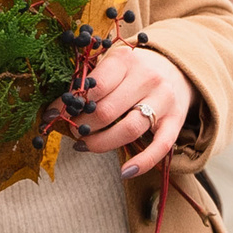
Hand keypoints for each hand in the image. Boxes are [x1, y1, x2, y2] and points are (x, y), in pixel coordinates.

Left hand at [60, 43, 191, 176]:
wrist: (176, 68)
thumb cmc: (133, 69)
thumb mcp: (111, 64)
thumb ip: (90, 83)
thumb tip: (56, 110)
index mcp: (124, 60)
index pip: (93, 87)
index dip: (71, 105)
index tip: (56, 114)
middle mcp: (146, 78)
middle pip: (107, 111)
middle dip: (83, 126)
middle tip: (73, 131)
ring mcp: (163, 99)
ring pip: (128, 129)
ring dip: (101, 143)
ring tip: (86, 145)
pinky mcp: (176, 120)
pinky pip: (160, 146)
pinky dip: (142, 162)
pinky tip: (125, 171)